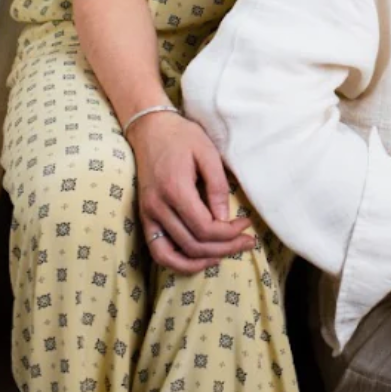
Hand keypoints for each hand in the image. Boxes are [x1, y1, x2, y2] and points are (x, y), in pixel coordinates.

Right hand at [129, 112, 254, 273]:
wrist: (150, 129)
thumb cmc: (182, 136)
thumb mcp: (207, 152)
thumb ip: (217, 186)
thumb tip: (225, 219)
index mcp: (175, 189)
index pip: (205, 227)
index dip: (229, 233)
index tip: (245, 223)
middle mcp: (158, 207)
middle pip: (194, 244)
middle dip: (224, 247)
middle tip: (246, 241)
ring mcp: (148, 215)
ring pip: (176, 254)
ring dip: (203, 260)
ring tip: (226, 254)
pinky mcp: (145, 218)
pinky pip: (158, 251)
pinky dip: (178, 262)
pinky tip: (200, 259)